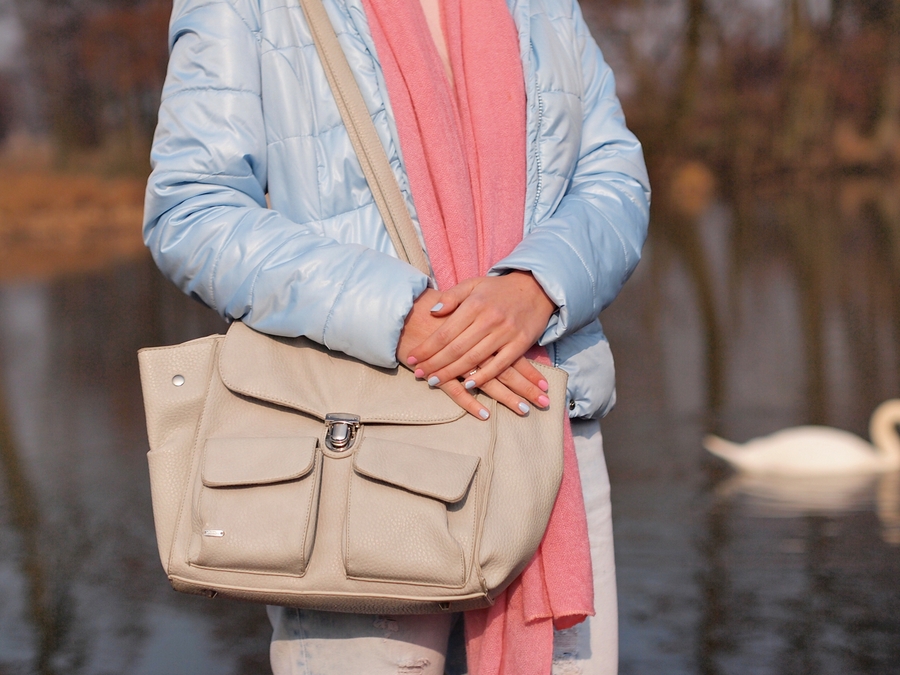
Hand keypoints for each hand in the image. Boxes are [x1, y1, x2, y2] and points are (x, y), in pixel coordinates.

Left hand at [406, 271, 555, 390]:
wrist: (537, 286)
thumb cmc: (499, 288)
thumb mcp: (474, 284)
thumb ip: (452, 297)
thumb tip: (432, 311)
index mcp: (475, 304)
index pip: (445, 331)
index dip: (427, 347)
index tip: (412, 358)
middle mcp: (489, 319)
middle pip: (456, 348)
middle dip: (434, 363)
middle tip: (418, 374)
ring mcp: (506, 332)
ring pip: (474, 358)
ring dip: (452, 373)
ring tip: (434, 381)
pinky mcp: (520, 343)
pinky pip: (500, 365)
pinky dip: (483, 376)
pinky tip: (468, 385)